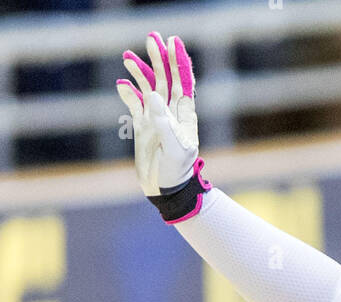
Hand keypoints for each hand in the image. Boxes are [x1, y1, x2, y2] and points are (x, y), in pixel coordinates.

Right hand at [117, 32, 199, 196]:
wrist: (164, 189)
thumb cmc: (176, 171)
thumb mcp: (174, 147)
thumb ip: (163, 122)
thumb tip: (152, 95)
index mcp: (184, 115)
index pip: (183, 82)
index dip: (179, 62)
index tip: (173, 43)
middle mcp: (170, 112)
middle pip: (165, 79)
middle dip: (159, 59)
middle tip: (151, 38)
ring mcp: (155, 118)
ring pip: (148, 88)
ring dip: (140, 72)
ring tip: (128, 56)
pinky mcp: (142, 126)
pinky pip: (134, 104)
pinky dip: (128, 93)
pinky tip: (121, 84)